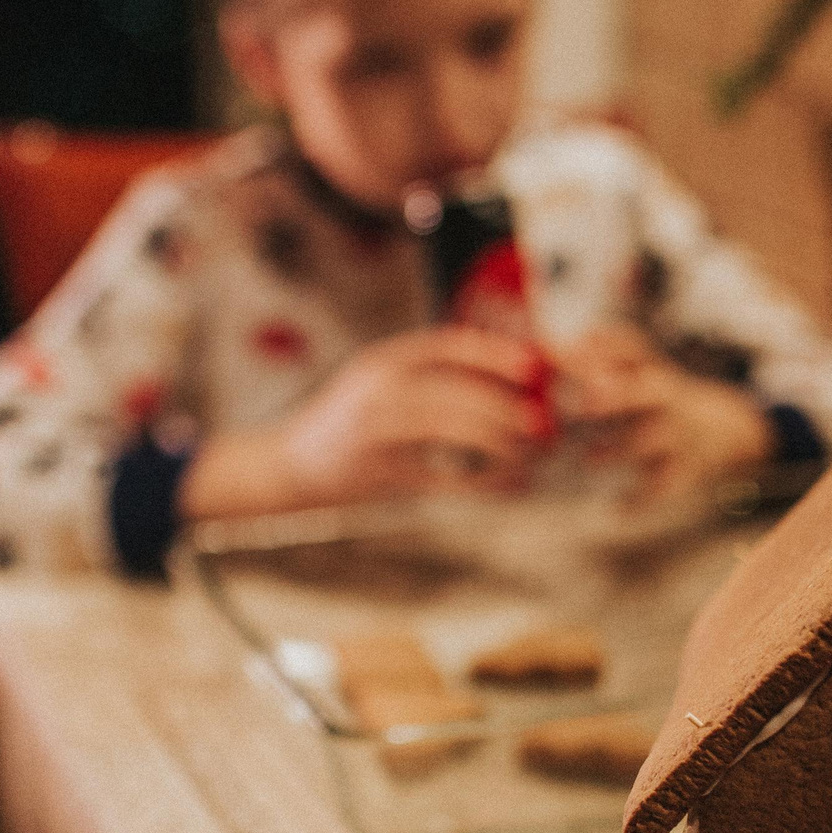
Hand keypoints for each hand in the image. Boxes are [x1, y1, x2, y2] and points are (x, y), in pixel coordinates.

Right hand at [181, 327, 549, 518]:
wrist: (290, 464)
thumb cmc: (347, 425)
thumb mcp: (379, 385)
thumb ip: (428, 380)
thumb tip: (502, 383)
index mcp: (383, 362)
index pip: (446, 346)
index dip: (494, 354)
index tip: (532, 367)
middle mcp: (377, 389)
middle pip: (454, 390)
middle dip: (505, 407)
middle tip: (542, 424)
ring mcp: (373, 430)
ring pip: (449, 428)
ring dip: (496, 442)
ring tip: (527, 454)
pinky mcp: (375, 472)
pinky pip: (440, 477)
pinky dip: (479, 483)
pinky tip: (506, 486)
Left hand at [552, 324, 772, 502]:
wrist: (727, 427)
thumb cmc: (663, 398)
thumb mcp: (643, 372)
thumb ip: (600, 361)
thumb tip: (551, 349)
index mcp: (653, 370)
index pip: (633, 349)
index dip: (606, 348)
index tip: (574, 348)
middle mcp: (668, 398)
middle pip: (648, 391)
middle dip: (620, 395)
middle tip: (585, 402)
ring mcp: (679, 432)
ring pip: (651, 439)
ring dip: (618, 450)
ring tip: (588, 461)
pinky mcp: (687, 467)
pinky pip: (665, 484)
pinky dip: (642, 499)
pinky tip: (616, 509)